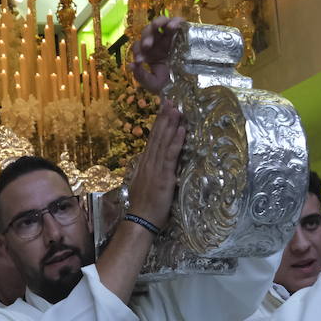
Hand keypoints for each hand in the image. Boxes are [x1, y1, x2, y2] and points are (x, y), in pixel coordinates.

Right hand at [125, 99, 185, 227]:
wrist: (140, 220)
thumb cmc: (145, 206)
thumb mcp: (146, 183)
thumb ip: (153, 171)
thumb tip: (159, 162)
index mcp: (145, 163)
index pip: (153, 138)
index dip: (159, 122)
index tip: (164, 108)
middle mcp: (149, 161)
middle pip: (157, 135)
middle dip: (164, 117)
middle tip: (170, 100)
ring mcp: (155, 168)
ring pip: (163, 141)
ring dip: (170, 124)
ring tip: (176, 108)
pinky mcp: (163, 176)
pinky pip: (170, 155)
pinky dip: (176, 141)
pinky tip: (181, 130)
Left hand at [128, 16, 185, 93]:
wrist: (185, 89)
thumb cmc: (167, 86)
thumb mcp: (152, 83)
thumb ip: (140, 75)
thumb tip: (131, 65)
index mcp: (148, 53)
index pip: (138, 46)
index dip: (137, 51)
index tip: (140, 61)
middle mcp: (157, 43)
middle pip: (148, 31)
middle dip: (146, 36)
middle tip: (147, 45)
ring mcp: (169, 38)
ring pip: (161, 23)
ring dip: (158, 23)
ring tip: (157, 26)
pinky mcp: (181, 35)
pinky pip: (178, 23)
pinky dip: (176, 21)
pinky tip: (174, 25)